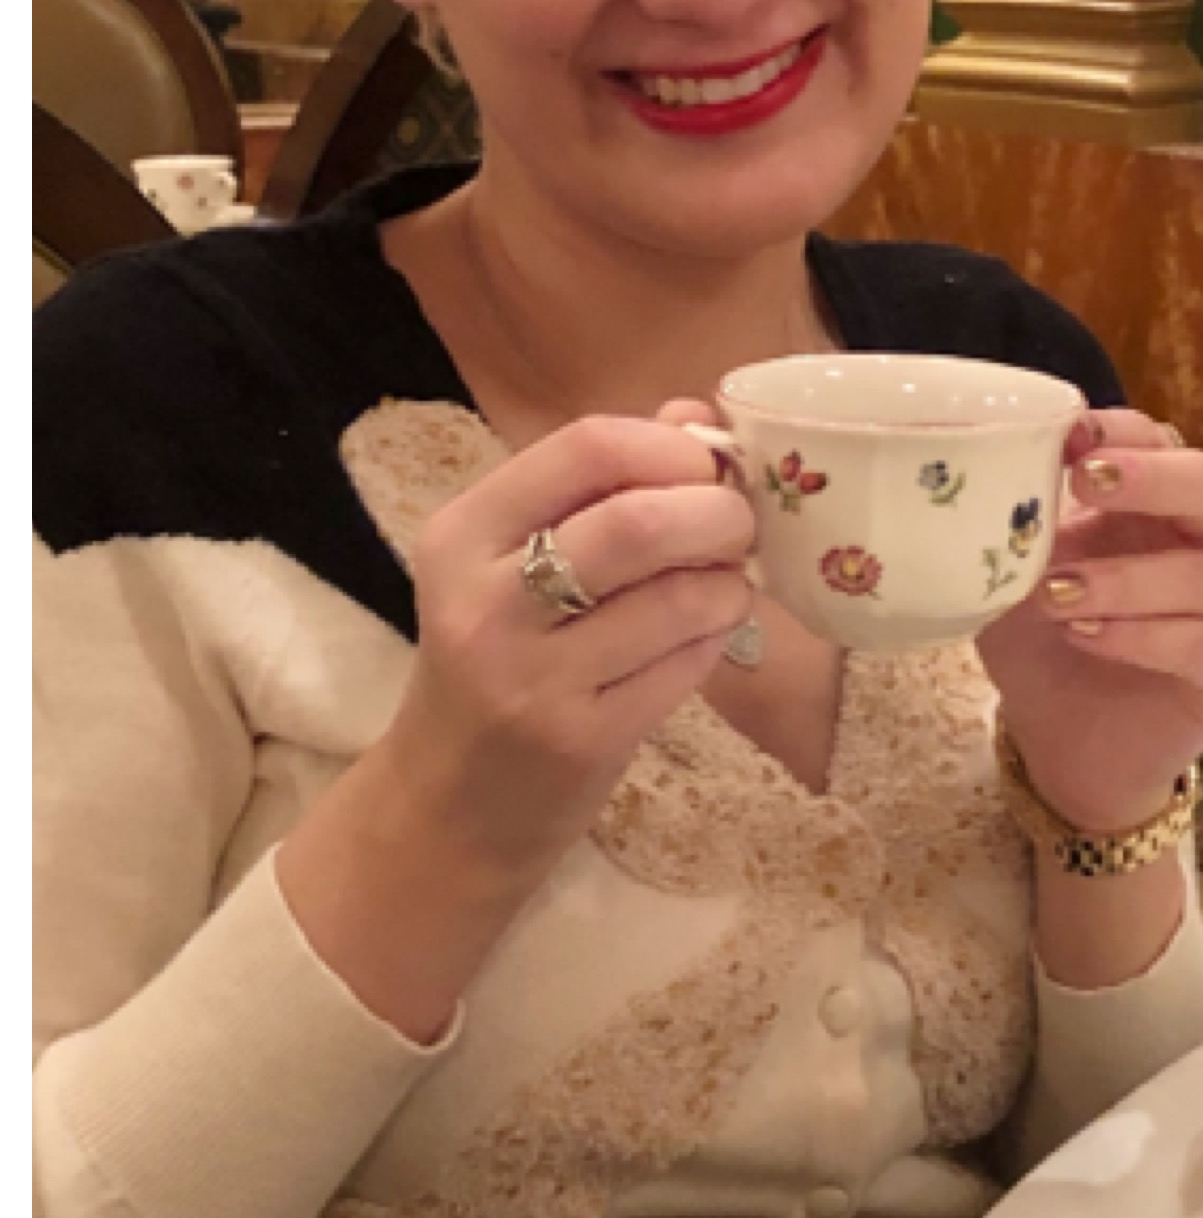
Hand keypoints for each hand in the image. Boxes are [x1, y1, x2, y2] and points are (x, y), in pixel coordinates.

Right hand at [379, 415, 763, 890]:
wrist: (450, 802)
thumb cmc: (505, 656)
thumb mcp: (518, 562)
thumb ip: (604, 483)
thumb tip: (699, 415)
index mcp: (463, 533)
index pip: (586, 445)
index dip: (673, 448)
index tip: (706, 468)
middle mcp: (484, 602)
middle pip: (638, 522)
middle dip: (718, 513)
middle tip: (738, 527)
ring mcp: (530, 677)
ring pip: (678, 598)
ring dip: (729, 583)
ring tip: (723, 587)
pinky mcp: (581, 738)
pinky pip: (688, 664)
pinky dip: (719, 639)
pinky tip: (706, 639)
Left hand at [971, 407, 1202, 831]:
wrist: (1072, 746)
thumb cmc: (1050, 645)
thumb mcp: (1017, 577)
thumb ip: (1015, 529)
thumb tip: (974, 477)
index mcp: (1165, 503)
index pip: (1161, 441)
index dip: (1119, 431)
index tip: (1066, 434)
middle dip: (1150, 478)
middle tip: (1088, 481)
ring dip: (1126, 579)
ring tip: (1057, 596)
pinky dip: (1143, 637)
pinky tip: (1087, 637)